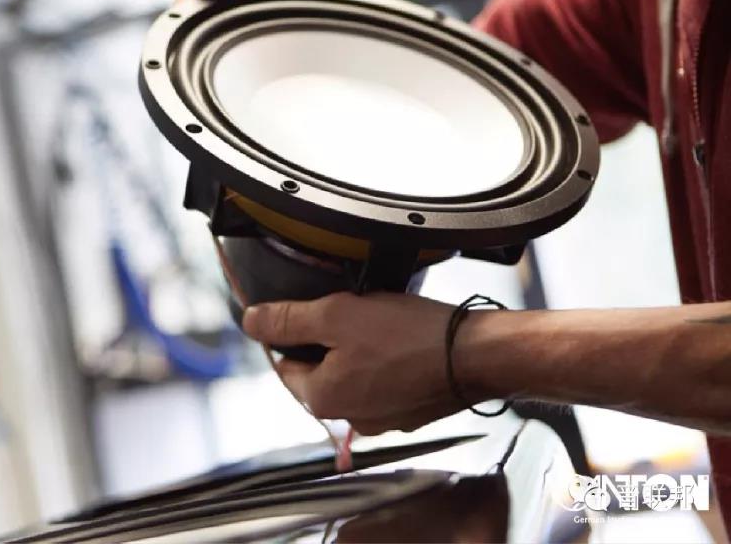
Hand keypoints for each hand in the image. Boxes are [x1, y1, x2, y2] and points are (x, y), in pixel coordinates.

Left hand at [242, 292, 492, 435]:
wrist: (479, 355)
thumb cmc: (411, 337)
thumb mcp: (336, 315)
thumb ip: (288, 320)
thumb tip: (251, 322)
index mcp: (323, 400)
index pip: (285, 364)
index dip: (294, 333)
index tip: (315, 312)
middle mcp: (351, 419)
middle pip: (321, 371)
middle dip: (331, 342)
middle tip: (355, 314)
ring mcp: (384, 419)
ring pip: (356, 375)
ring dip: (362, 351)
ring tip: (384, 325)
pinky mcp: (412, 412)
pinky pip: (387, 382)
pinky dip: (390, 362)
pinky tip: (406, 341)